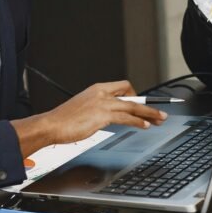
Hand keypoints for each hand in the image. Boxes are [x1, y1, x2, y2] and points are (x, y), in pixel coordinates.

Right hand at [11, 81, 166, 157]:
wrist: (51, 125)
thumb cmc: (63, 120)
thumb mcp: (83, 108)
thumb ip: (98, 109)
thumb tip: (108, 116)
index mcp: (97, 89)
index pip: (123, 87)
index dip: (135, 95)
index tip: (143, 104)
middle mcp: (101, 93)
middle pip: (132, 96)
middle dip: (149, 105)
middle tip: (160, 111)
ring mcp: (103, 104)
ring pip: (133, 107)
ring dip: (149, 113)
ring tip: (160, 119)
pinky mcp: (102, 115)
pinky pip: (126, 118)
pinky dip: (138, 121)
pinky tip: (145, 126)